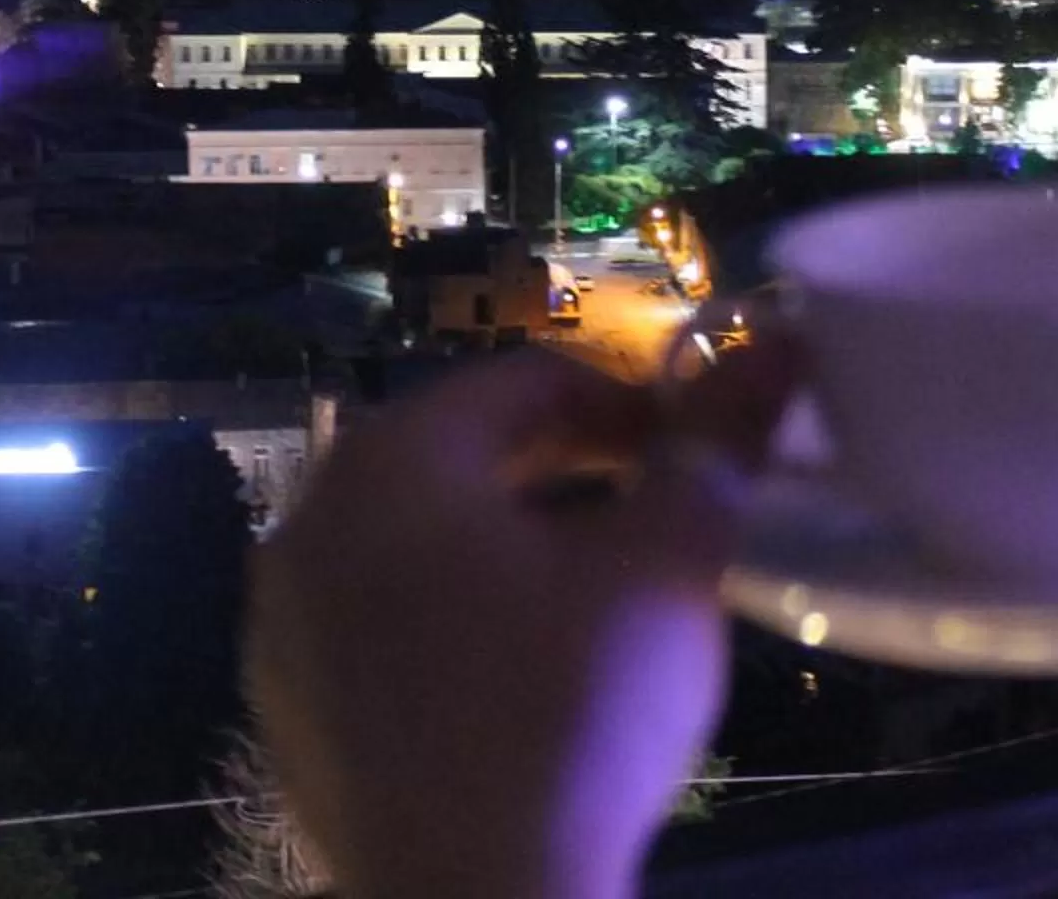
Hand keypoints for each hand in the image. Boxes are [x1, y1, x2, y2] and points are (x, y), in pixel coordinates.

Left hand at [248, 346, 793, 898]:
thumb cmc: (571, 712)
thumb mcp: (666, 566)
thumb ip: (715, 445)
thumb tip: (774, 346)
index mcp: (392, 458)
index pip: (526, 384)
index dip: (628, 406)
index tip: (699, 456)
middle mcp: (312, 518)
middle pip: (459, 458)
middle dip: (565, 473)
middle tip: (656, 516)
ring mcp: (283, 623)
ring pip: (415, 546)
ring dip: (504, 548)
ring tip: (595, 600)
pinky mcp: (286, 713)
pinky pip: (379, 630)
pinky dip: (449, 627)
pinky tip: (517, 681)